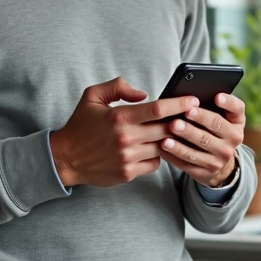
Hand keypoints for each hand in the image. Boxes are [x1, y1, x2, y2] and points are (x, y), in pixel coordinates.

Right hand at [49, 77, 199, 187]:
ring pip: (163, 148)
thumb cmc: (81, 125)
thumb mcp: (92, 96)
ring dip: (171, 140)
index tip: (193, 100)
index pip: (157, 109)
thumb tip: (143, 93)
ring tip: (175, 132)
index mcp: (119, 116)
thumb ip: (117, 87)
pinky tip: (154, 148)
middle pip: (166, 129)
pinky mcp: (128, 173)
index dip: (179, 104)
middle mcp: (125, 138)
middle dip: (183, 122)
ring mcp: (127, 157)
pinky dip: (157, 156)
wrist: (65, 158)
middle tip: (194, 117)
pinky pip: (154, 163)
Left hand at [161, 93, 245, 187]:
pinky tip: (162, 146)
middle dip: (199, 118)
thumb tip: (190, 96)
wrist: (219, 164)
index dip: (228, 102)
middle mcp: (233, 140)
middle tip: (185, 111)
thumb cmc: (215, 132)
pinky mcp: (206, 171)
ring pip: (200, 146)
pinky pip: (187, 162)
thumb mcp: (223, 119)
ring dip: (183, 137)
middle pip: (215, 126)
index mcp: (237, 122)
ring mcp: (220, 158)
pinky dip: (174, 154)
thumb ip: (212, 106)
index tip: (216, 96)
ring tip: (169, 128)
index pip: (237, 109)